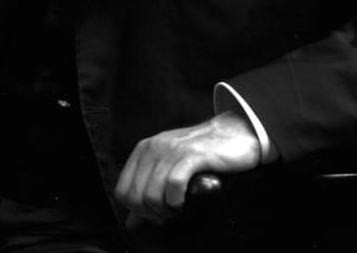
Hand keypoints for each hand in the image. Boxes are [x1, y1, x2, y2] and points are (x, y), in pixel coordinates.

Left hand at [115, 110, 260, 228]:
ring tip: (181, 207)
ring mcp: (172, 149)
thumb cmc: (202, 155)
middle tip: (172, 212)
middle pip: (135, 198)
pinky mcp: (192, 155)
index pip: (122, 192)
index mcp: (144, 150)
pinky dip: (178, 201)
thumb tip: (131, 224)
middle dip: (152, 214)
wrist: (234, 133)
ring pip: (151, 195)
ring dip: (167, 211)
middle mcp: (154, 147)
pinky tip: (187, 200)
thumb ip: (148, 196)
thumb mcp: (169, 170)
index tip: (158, 212)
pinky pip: (173, 185)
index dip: (138, 211)